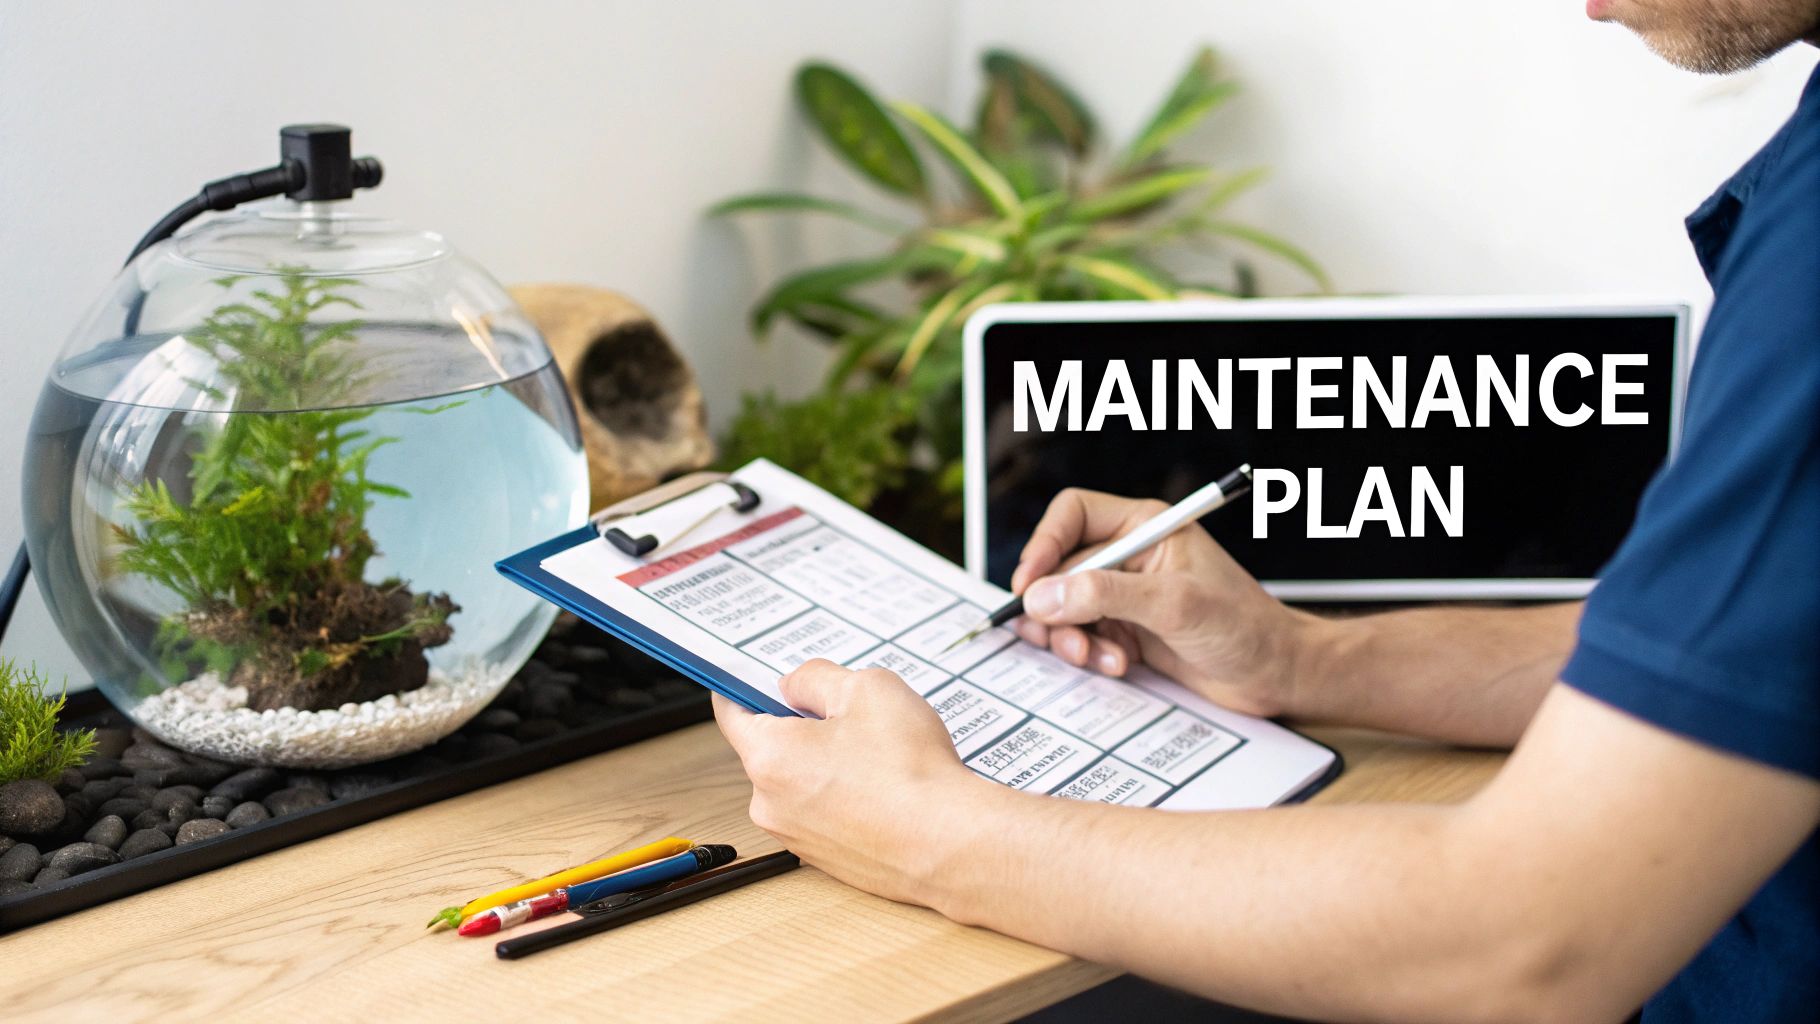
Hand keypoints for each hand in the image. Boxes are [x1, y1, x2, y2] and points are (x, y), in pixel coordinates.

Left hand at [712, 660, 988, 904]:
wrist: (951, 844)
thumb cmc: (910, 770)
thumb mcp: (867, 688)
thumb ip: (816, 678)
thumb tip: (794, 687)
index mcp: (769, 756)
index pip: (731, 712)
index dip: (744, 686)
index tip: (758, 677)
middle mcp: (770, 804)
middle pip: (771, 748)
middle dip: (804, 727)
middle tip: (852, 716)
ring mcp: (797, 837)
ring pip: (800, 782)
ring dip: (828, 764)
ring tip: (879, 757)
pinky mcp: (826, 860)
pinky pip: (823, 814)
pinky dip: (845, 797)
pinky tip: (884, 789)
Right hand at [1011, 488, 1317, 717]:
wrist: (1277, 674)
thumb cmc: (1245, 627)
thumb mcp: (1174, 605)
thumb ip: (1106, 595)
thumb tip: (1044, 596)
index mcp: (1144, 527)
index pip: (1072, 516)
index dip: (1044, 545)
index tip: (1029, 586)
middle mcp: (1130, 556)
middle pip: (1060, 568)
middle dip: (1056, 608)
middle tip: (1065, 638)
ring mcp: (1127, 595)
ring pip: (1065, 607)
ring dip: (1070, 637)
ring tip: (1095, 658)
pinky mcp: (1128, 631)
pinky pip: (1084, 637)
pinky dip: (1089, 655)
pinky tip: (1117, 666)